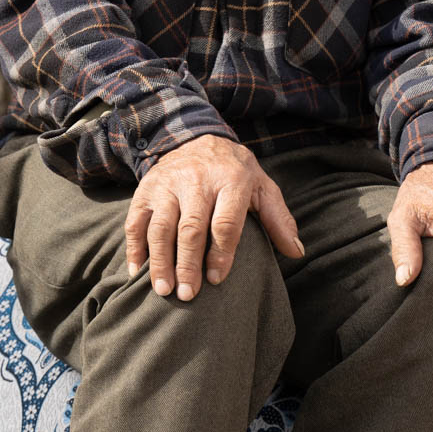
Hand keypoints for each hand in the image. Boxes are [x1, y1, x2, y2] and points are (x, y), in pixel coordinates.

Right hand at [124, 135, 302, 300]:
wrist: (195, 136)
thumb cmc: (235, 171)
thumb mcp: (262, 187)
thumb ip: (278, 219)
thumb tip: (297, 253)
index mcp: (230, 181)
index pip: (225, 222)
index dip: (221, 254)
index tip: (216, 280)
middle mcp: (196, 180)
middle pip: (190, 228)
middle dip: (188, 264)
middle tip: (187, 295)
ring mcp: (167, 184)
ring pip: (160, 227)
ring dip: (160, 261)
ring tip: (163, 290)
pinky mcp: (146, 190)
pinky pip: (136, 221)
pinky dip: (135, 249)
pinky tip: (138, 273)